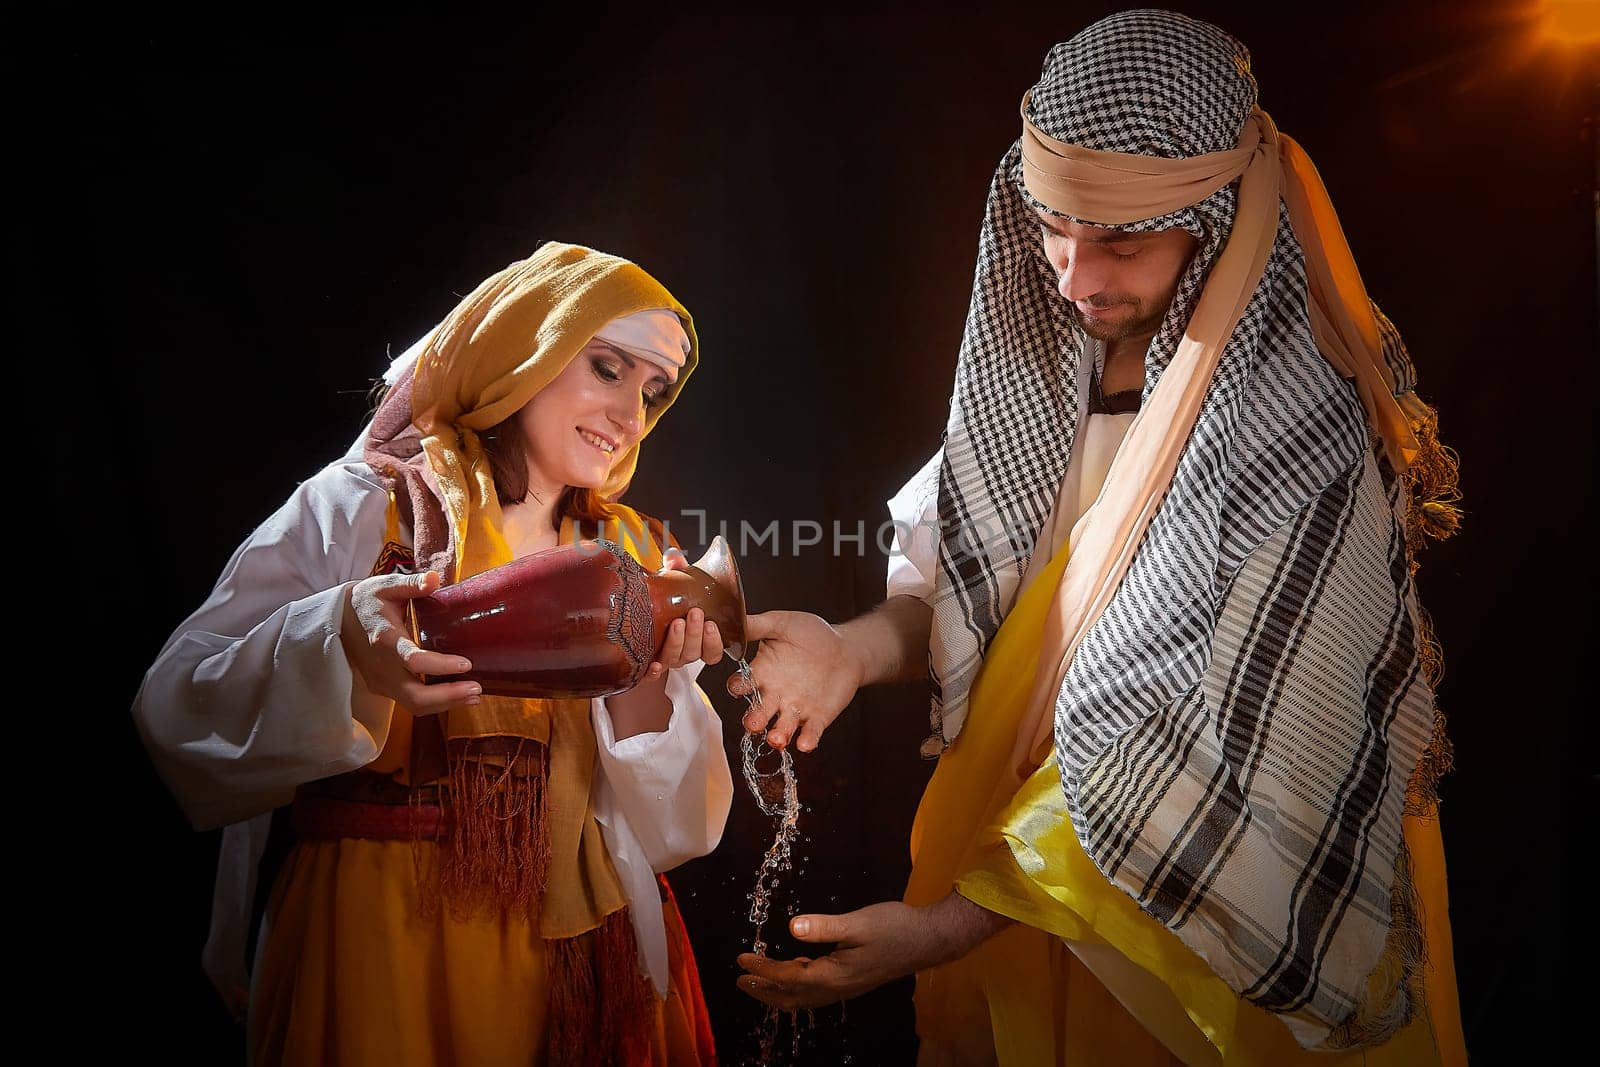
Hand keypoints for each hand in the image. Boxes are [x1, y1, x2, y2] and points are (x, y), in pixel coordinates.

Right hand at [339, 570, 480, 714]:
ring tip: (474, 696)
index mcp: (385, 638)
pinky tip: (457, 696)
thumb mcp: (387, 585)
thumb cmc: (370, 600)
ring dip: (445, 704)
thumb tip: (433, 579)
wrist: (341, 620)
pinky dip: (435, 703)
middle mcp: (382, 666)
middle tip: (477, 690)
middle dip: (448, 696)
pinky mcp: (383, 688)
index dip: (440, 666)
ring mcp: (381, 681)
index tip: (466, 664)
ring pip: (414, 705)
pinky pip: (410, 703)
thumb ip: (411, 583)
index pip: (413, 660)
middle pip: (415, 695)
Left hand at [649, 548, 725, 673]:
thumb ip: (677, 570)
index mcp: (697, 639)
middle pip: (694, 653)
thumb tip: (674, 557)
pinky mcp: (647, 665)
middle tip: (695, 614)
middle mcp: (684, 652)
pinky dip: (653, 672)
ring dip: (678, 643)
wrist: (642, 607)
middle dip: (696, 634)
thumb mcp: (674, 583)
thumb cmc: (667, 600)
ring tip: (677, 624)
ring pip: (676, 660)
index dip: (714, 642)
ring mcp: (666, 659)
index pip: (712, 652)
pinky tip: (653, 664)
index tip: (712, 624)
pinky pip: (651, 675)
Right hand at [725, 610, 863, 751]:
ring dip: (777, 736)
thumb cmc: (813, 635)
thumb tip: (733, 620)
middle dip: (753, 720)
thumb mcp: (783, 624)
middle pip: (756, 713)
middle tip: (754, 723)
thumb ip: (758, 625)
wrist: (847, 649)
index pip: (741, 685)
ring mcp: (795, 709)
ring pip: (780, 728)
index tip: (738, 688)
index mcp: (762, 673)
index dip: (737, 688)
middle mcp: (774, 695)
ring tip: (777, 738)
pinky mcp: (817, 718)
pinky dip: (807, 740)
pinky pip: (809, 733)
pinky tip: (805, 744)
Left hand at [735, 895, 1008, 1009]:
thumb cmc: (894, 927)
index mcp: (833, 975)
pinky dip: (796, 986)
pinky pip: (815, 992)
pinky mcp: (852, 981)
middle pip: (790, 996)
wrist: (926, 941)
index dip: (762, 969)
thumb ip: (824, 927)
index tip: (740, 960)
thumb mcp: (858, 923)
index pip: (787, 976)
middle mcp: (836, 988)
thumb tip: (791, 928)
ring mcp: (845, 988)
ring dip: (777, 991)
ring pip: (802, 997)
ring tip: (758, 982)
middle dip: (763, 990)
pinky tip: (795, 971)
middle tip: (740, 980)